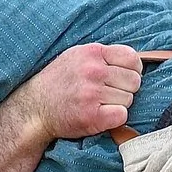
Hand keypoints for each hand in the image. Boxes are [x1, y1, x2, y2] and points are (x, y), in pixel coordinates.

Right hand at [16, 44, 141, 142]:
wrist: (35, 108)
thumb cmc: (59, 82)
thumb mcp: (77, 56)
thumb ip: (104, 56)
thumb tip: (136, 62)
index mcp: (93, 52)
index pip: (132, 59)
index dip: (132, 71)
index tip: (122, 78)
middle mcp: (93, 70)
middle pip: (134, 81)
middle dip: (125, 89)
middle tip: (107, 94)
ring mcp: (92, 93)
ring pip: (129, 100)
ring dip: (117, 105)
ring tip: (98, 104)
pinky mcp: (92, 116)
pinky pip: (122, 116)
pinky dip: (114, 118)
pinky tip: (100, 115)